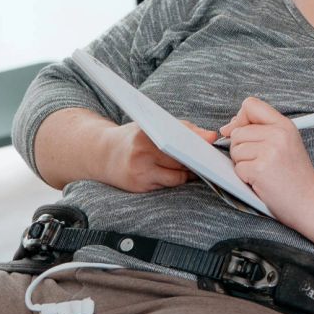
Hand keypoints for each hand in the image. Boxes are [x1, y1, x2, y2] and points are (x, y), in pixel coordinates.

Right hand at [99, 120, 216, 191]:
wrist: (102, 154)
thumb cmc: (134, 138)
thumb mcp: (153, 126)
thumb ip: (183, 128)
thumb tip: (212, 136)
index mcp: (145, 134)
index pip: (178, 138)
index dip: (197, 142)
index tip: (211, 143)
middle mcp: (141, 153)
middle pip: (180, 160)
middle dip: (197, 160)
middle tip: (210, 158)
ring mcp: (139, 173)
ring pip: (177, 177)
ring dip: (190, 173)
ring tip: (199, 167)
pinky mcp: (139, 187)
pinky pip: (168, 186)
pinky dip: (178, 180)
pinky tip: (185, 175)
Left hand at [221, 97, 313, 219]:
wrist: (312, 203)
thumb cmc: (298, 178)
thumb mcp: (287, 144)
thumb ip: (262, 130)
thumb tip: (229, 126)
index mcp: (285, 125)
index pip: (250, 105)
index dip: (240, 118)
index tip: (241, 132)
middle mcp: (278, 134)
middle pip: (237, 131)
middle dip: (241, 148)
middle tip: (262, 162)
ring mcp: (269, 151)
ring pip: (235, 150)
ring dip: (243, 164)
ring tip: (263, 172)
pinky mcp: (260, 169)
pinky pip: (237, 168)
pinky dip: (245, 178)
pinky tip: (262, 182)